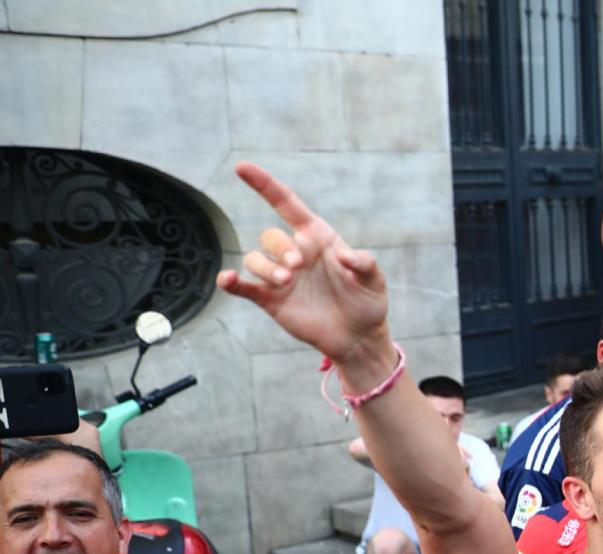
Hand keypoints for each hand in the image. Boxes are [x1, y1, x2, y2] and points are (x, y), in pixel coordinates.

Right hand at [217, 162, 390, 365]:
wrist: (358, 336)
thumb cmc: (367, 301)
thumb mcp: (374, 279)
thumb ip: (364, 263)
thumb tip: (343, 255)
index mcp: (317, 238)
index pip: (286, 204)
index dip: (265, 185)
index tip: (242, 167)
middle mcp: (294, 253)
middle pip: (270, 236)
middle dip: (279, 248)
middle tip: (297, 267)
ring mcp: (280, 276)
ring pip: (255, 259)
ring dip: (265, 267)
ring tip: (286, 281)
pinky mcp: (271, 299)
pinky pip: (244, 286)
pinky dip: (231, 281)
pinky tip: (227, 279)